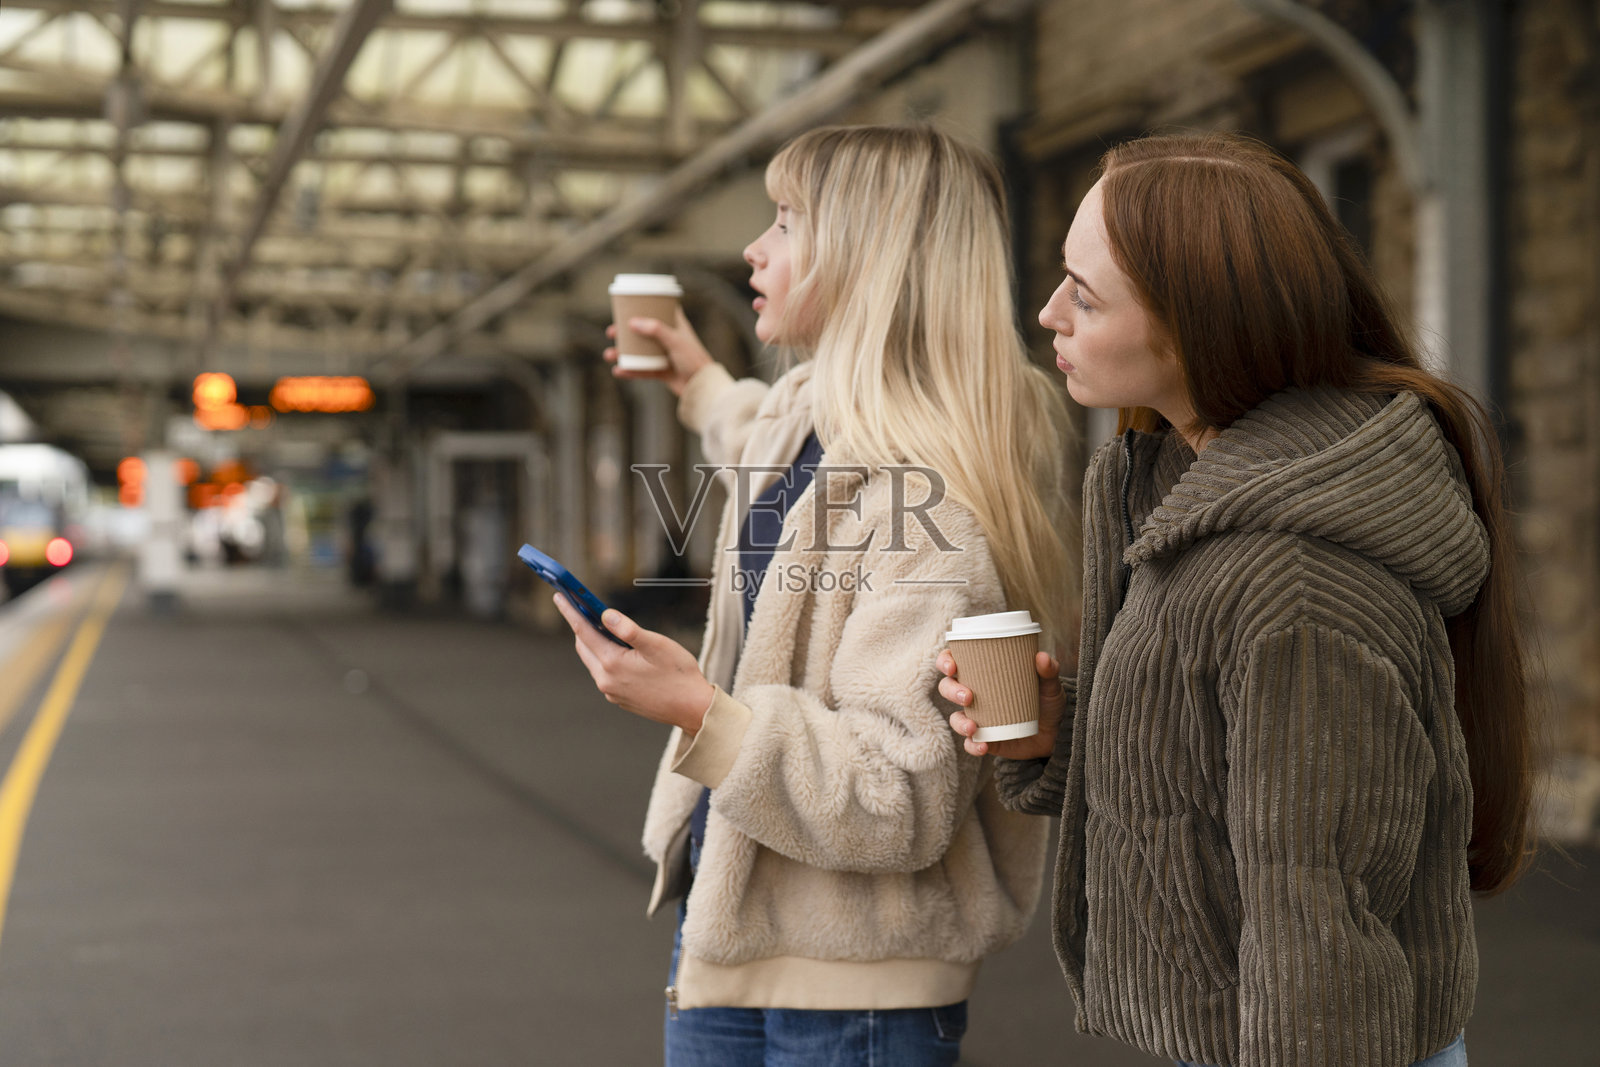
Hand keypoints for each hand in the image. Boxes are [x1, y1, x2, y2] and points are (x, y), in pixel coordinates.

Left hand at [553, 594, 715, 732]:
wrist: (692, 709)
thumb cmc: (679, 675)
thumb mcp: (656, 645)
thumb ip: (628, 629)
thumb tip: (605, 615)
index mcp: (613, 663)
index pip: (583, 632)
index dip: (571, 611)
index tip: (559, 596)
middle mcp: (606, 680)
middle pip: (584, 647)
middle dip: (580, 625)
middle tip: (579, 606)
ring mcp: (612, 691)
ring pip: (593, 661)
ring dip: (593, 642)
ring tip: (599, 625)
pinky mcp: (620, 698)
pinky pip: (604, 673)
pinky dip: (604, 657)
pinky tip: (617, 650)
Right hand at [603, 306, 714, 395]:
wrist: (702, 387)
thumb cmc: (694, 359)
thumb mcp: (675, 341)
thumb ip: (655, 330)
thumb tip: (632, 322)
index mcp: (675, 326)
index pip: (659, 310)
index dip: (644, 306)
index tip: (628, 303)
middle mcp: (668, 339)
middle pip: (642, 331)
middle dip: (624, 332)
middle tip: (610, 332)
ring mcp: (664, 355)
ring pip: (639, 352)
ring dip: (623, 353)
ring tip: (608, 355)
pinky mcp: (662, 371)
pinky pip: (642, 370)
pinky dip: (630, 370)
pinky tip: (618, 371)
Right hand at [937, 650, 1064, 758]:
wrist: (1057, 732)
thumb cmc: (1047, 700)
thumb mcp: (1050, 684)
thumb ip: (1048, 669)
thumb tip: (1041, 657)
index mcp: (983, 673)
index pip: (955, 661)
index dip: (946, 661)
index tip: (952, 666)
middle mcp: (974, 694)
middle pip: (948, 687)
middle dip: (951, 691)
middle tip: (968, 696)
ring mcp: (977, 718)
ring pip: (955, 718)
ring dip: (959, 723)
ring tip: (974, 727)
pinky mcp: (984, 739)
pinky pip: (970, 744)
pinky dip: (973, 745)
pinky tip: (983, 745)